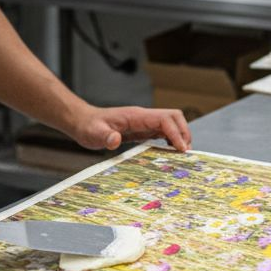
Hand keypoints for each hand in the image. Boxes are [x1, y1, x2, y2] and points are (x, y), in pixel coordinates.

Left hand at [70, 105, 191, 152]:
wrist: (83, 122)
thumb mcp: (94, 134)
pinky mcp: (142, 129)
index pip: (164, 118)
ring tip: (181, 154)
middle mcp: (144, 116)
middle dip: (184, 132)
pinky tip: (169, 151)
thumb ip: (105, 137)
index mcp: (136, 116)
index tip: (181, 149)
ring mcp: (144, 122)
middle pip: (174, 117)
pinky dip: (171, 139)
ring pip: (171, 123)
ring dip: (180, 136)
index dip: (176, 132)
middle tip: (186, 153)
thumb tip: (115, 140)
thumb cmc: (89, 127)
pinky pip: (163, 131)